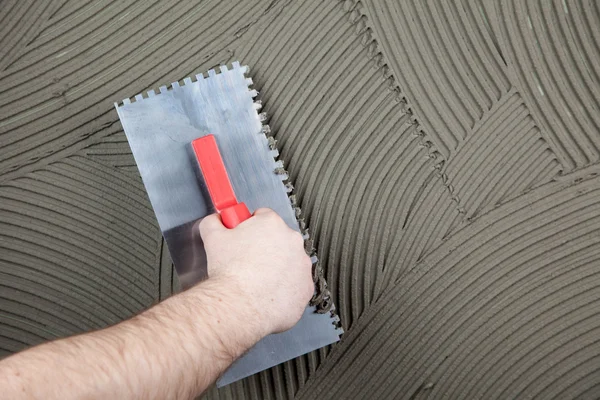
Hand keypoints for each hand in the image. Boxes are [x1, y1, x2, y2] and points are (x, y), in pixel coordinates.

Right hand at [199, 208, 313, 334]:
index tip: (243, 238)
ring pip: (289, 262)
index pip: (262, 216)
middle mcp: (293, 240)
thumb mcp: (212, 238)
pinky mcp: (306, 288)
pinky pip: (295, 285)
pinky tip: (267, 294)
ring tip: (256, 281)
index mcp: (272, 223)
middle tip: (247, 262)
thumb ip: (214, 222)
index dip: (250, 228)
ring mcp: (303, 265)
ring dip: (276, 268)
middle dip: (265, 248)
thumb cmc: (229, 271)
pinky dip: (284, 288)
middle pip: (278, 239)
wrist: (240, 305)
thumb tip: (216, 220)